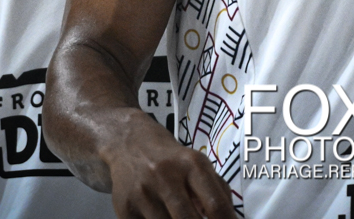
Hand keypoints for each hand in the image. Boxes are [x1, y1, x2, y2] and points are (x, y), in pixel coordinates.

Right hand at [103, 111, 238, 218]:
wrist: (127, 142)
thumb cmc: (168, 158)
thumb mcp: (197, 163)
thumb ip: (217, 190)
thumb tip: (229, 217)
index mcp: (191, 164)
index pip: (216, 205)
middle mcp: (166, 176)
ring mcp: (143, 194)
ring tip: (178, 215)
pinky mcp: (124, 209)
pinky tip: (159, 214)